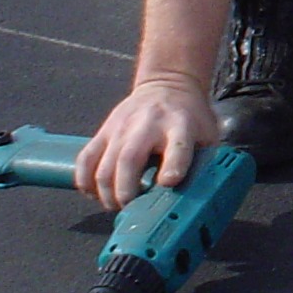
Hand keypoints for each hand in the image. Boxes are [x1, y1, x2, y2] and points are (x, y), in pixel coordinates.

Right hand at [74, 74, 219, 210]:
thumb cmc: (189, 116)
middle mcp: (149, 125)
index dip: (173, 166)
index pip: (178, 146)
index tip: (168, 183)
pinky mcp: (104, 130)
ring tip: (116, 205)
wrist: (167, 84)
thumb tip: (207, 197)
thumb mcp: (207, 133)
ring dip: (106, 192)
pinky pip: (86, 159)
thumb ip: (206, 161)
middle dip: (126, 191)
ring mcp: (122, 127)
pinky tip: (94, 193)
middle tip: (130, 207)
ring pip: (104, 164)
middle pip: (129, 160)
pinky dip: (85, 181)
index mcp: (181, 125)